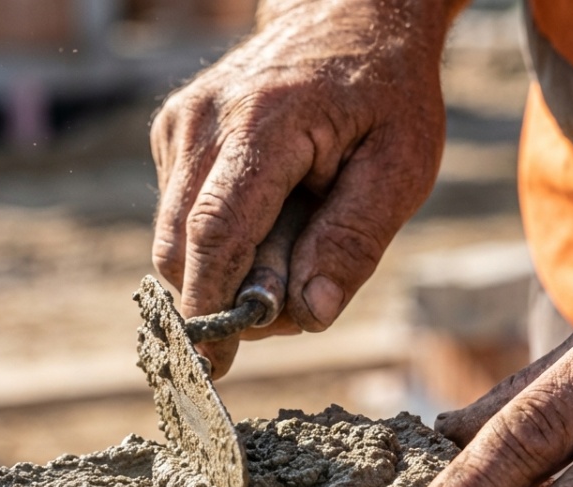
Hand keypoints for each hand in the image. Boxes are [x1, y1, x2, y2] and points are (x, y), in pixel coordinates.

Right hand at [150, 0, 462, 375]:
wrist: (348, 17)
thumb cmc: (386, 95)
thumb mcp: (401, 166)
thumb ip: (355, 239)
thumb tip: (313, 312)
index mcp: (263, 123)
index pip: (214, 235)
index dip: (210, 307)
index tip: (213, 366)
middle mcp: (204, 120)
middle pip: (179, 248)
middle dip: (222, 298)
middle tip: (288, 305)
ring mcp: (180, 123)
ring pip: (171, 239)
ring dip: (220, 272)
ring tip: (290, 253)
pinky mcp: (171, 133)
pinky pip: (178, 216)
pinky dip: (216, 241)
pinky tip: (267, 221)